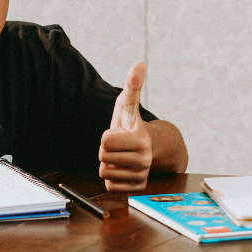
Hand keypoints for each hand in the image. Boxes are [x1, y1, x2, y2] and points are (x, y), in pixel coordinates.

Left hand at [99, 62, 152, 191]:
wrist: (148, 148)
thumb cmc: (132, 125)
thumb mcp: (128, 105)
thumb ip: (132, 84)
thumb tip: (139, 63)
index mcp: (140, 138)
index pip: (104, 141)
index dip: (107, 135)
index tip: (119, 133)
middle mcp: (144, 159)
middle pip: (103, 157)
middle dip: (106, 150)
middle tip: (119, 146)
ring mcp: (141, 175)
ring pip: (105, 173)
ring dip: (109, 164)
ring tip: (121, 156)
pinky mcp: (136, 188)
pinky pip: (110, 187)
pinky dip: (112, 179)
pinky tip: (122, 169)